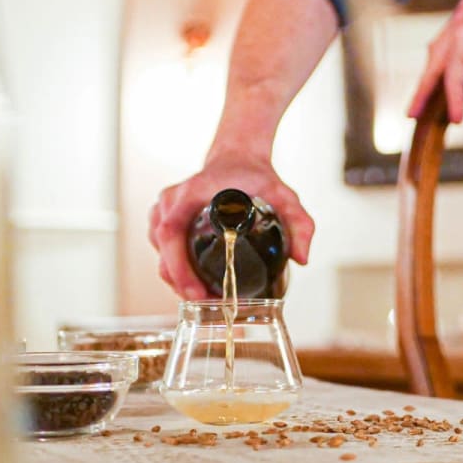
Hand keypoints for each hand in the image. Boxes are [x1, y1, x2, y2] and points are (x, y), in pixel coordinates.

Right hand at [148, 153, 314, 298]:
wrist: (238, 159)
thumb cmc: (254, 176)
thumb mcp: (283, 196)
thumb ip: (299, 222)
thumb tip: (301, 258)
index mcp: (190, 193)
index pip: (170, 233)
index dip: (179, 267)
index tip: (196, 291)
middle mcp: (171, 202)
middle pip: (164, 251)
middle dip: (181, 283)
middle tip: (208, 303)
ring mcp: (164, 211)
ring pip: (161, 254)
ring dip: (177, 280)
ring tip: (205, 297)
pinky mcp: (164, 219)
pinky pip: (164, 250)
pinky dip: (175, 270)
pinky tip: (194, 284)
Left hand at [407, 0, 462, 122]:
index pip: (449, 44)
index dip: (446, 69)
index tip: (452, 92)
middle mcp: (461, 15)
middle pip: (435, 56)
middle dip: (425, 83)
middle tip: (417, 108)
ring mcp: (461, 26)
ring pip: (436, 68)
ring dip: (426, 94)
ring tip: (419, 118)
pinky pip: (453, 77)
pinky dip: (454, 98)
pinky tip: (458, 118)